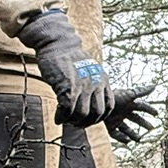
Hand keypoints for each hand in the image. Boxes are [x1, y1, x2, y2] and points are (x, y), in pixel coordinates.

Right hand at [16, 8, 113, 125]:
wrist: (57, 44)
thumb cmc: (70, 58)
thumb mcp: (89, 70)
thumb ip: (92, 85)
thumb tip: (88, 103)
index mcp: (103, 79)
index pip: (109, 106)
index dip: (99, 117)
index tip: (89, 119)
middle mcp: (96, 83)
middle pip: (98, 113)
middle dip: (87, 123)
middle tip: (76, 123)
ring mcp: (83, 85)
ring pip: (83, 114)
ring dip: (73, 121)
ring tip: (66, 120)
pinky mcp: (68, 87)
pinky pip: (68, 110)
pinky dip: (62, 117)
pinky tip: (58, 117)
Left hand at [104, 87, 159, 143]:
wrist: (97, 104)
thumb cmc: (114, 98)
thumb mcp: (129, 95)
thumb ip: (141, 91)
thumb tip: (154, 86)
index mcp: (128, 103)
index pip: (142, 106)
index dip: (149, 109)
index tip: (157, 114)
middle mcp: (123, 112)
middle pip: (136, 118)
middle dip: (144, 123)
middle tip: (151, 128)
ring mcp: (116, 119)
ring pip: (127, 128)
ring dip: (133, 134)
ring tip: (139, 139)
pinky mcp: (109, 127)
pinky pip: (117, 134)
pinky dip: (122, 138)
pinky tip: (128, 141)